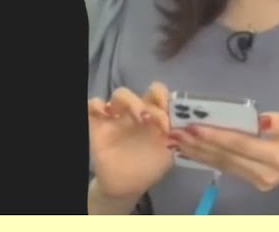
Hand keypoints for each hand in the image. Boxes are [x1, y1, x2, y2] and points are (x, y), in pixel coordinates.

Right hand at [89, 83, 174, 200]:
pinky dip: (97, 104)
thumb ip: (176, 141)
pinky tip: (105, 114)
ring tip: (136, 117)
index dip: (164, 99)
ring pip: (120, 95)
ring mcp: (117, 117)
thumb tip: (185, 129)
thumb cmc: (148, 168)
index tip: (168, 114)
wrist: (126, 186)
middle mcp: (136, 113)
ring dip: (129, 101)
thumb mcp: (168, 155)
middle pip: (141, 92)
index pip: (159, 97)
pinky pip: (93, 105)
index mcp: (154, 117)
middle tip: (150, 118)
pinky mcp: (98, 124)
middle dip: (148, 100)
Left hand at [171, 111, 278, 191]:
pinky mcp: (254, 182)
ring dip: (197, 152)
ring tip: (174, 139)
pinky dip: (206, 158)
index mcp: (278, 156)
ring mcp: (258, 180)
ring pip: (223, 164)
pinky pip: (226, 168)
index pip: (240, 144)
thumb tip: (261, 119)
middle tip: (172, 131)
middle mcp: (265, 173)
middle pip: (226, 157)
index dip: (215, 136)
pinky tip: (188, 149)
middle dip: (197, 144)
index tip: (192, 127)